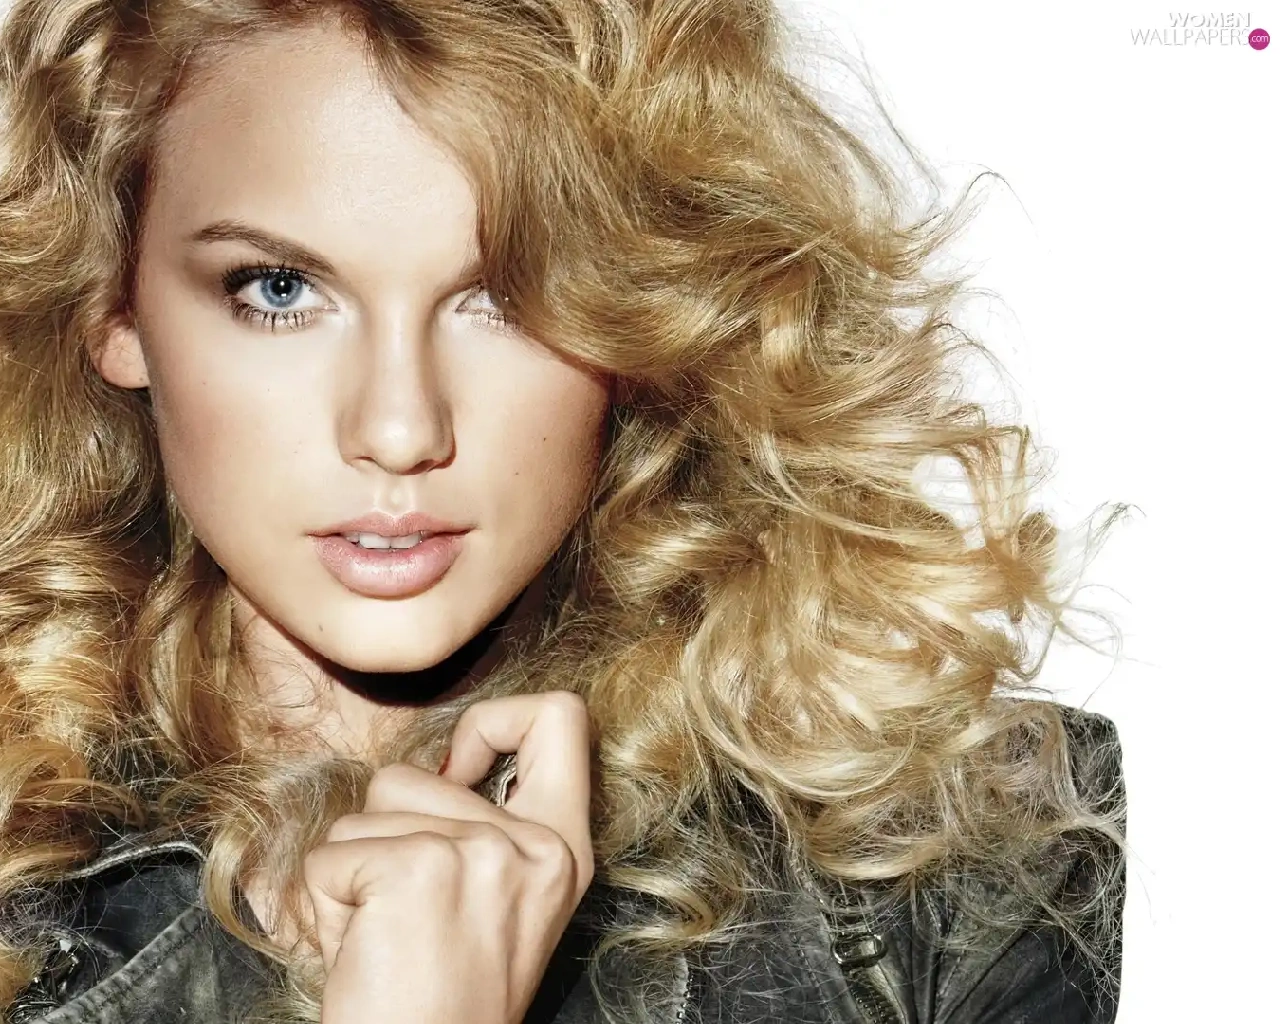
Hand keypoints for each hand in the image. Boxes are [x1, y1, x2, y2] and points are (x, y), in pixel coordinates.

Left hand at [304, 691, 594, 1023]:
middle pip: (414, 770)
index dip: (495, 721)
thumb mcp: (504, 899)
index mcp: (565, 847)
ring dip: (352, 870)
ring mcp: (479, 852)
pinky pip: (328, 854)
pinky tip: (362, 949)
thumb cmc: (444, 996)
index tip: (460, 770)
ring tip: (384, 933)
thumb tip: (443, 762)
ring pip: (365, 807)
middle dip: (382, 837)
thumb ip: (489, 824)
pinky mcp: (415, 869)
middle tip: (407, 915)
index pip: (560, 716)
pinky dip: (324, 904)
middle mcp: (536, 845)